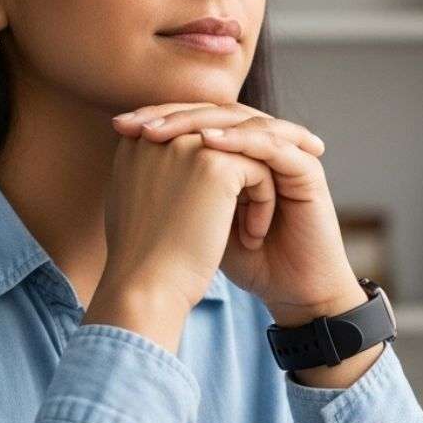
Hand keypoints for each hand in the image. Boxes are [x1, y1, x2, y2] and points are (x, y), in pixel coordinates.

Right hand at [87, 117, 280, 351]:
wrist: (147, 290)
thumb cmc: (146, 261)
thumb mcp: (148, 205)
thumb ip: (163, 175)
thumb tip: (190, 167)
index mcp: (136, 143)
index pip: (193, 131)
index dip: (227, 151)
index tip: (253, 175)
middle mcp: (157, 133)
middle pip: (221, 132)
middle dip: (253, 157)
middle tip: (286, 168)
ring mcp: (186, 144)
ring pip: (244, 151)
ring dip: (256, 189)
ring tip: (252, 230)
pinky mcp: (214, 163)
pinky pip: (259, 170)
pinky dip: (263, 203)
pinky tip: (252, 237)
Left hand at [111, 102, 367, 327]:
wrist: (289, 291)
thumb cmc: (245, 258)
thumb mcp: (198, 215)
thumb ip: (176, 183)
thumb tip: (128, 156)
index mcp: (240, 150)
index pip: (198, 118)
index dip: (159, 117)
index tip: (119, 128)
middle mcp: (264, 143)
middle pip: (218, 110)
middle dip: (174, 114)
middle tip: (138, 124)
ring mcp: (287, 154)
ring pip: (243, 120)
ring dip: (200, 122)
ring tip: (163, 130)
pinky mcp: (307, 169)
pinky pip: (272, 145)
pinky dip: (239, 140)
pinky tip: (209, 143)